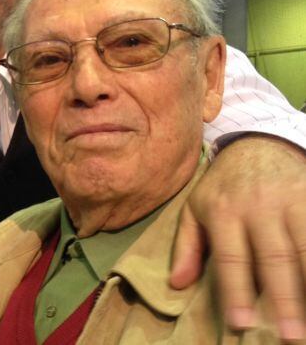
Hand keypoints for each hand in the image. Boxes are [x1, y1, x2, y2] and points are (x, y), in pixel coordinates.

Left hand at [171, 135, 305, 340]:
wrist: (257, 142)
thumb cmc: (223, 185)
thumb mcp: (195, 208)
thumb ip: (186, 247)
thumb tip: (177, 284)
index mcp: (224, 212)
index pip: (230, 259)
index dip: (236, 292)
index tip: (241, 325)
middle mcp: (259, 206)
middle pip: (274, 258)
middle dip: (285, 298)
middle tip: (291, 336)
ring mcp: (292, 200)